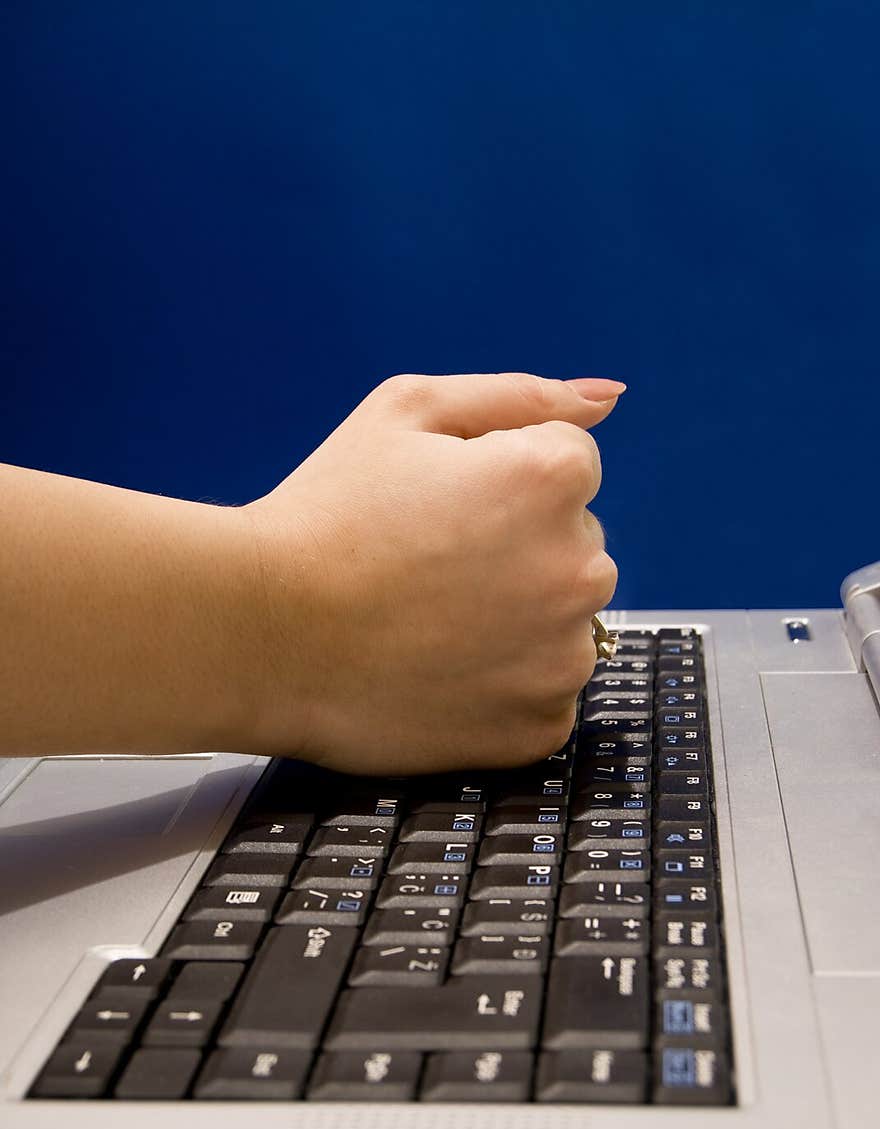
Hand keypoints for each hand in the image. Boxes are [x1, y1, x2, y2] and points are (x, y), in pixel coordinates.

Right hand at [243, 372, 620, 773]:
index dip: (500, 477)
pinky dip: (505, 686)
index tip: (440, 507)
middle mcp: (578, 568)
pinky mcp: (540, 724)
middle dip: (521, 546)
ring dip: (520, 618)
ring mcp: (563, 657)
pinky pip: (546, 693)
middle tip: (428, 566)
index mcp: (552, 479)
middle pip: (576, 543)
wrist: (262, 638)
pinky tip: (441, 672)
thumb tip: (608, 397)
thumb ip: (520, 395)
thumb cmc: (325, 518)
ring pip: (566, 621)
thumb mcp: (406, 412)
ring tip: (430, 622)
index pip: (571, 463)